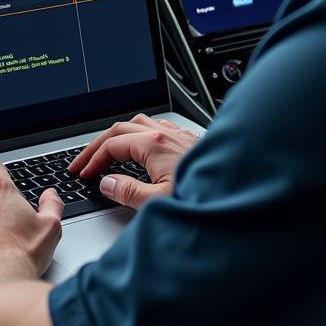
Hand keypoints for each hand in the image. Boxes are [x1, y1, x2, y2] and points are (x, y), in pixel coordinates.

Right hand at [68, 113, 199, 209]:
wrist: (242, 192)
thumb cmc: (205, 196)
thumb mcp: (158, 202)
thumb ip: (128, 192)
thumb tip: (107, 184)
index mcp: (154, 145)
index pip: (112, 146)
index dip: (92, 160)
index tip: (83, 175)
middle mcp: (167, 134)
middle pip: (120, 129)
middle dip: (98, 146)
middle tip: (83, 163)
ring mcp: (179, 135)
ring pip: (139, 123)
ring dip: (119, 135)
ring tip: (107, 151)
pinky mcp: (190, 141)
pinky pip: (158, 127)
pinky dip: (140, 134)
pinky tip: (142, 146)